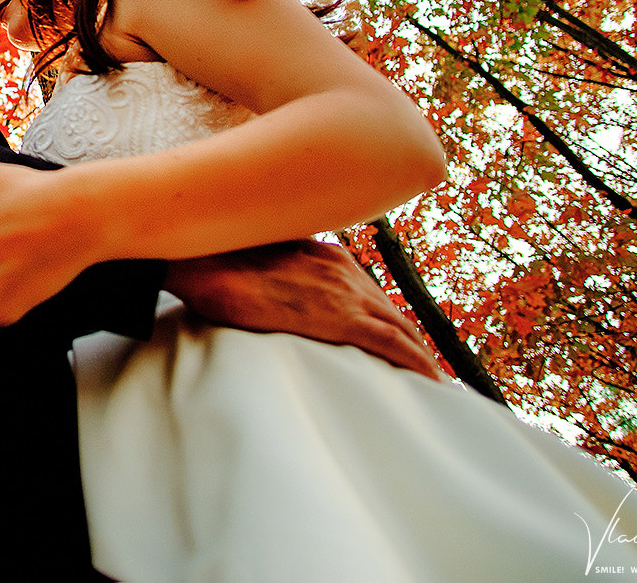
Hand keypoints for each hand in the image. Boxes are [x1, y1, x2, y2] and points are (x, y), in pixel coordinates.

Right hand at [165, 239, 442, 380]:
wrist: (204, 262)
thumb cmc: (217, 264)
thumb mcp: (258, 263)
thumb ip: (279, 276)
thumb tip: (272, 294)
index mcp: (327, 256)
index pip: (368, 292)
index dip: (385, 316)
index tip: (396, 336)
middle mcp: (345, 269)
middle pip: (391, 309)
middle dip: (409, 336)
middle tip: (424, 363)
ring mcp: (347, 291)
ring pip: (400, 325)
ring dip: (418, 350)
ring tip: (432, 374)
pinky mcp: (342, 317)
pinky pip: (393, 343)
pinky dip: (417, 360)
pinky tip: (432, 379)